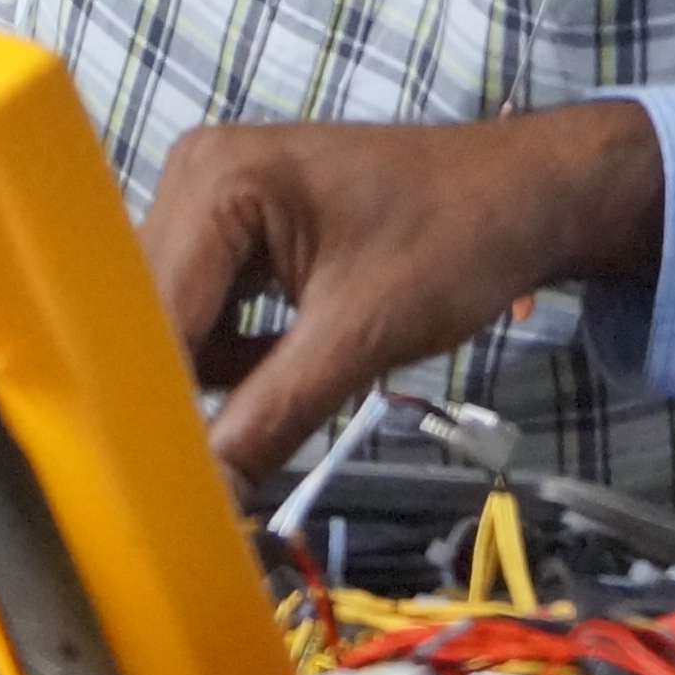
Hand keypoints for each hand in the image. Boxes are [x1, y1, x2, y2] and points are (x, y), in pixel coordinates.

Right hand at [138, 104, 666, 486]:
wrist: (524, 193)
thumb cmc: (458, 238)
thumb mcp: (363, 336)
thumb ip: (273, 416)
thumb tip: (210, 499)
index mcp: (216, 179)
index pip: (151, 310)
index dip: (149, 398)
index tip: (151, 481)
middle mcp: (194, 175)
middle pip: (149, 314)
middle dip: (180, 389)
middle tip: (221, 458)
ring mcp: (210, 197)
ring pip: (174, 320)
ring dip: (214, 374)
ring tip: (290, 381)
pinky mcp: (233, 227)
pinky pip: (204, 309)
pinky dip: (236, 353)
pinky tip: (286, 360)